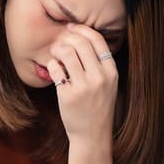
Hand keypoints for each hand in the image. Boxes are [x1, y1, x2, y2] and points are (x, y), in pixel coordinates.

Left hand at [47, 23, 117, 144]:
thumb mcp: (108, 84)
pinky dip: (51, 65)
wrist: (93, 135)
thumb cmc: (98, 107)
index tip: (70, 28)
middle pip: (80, 43)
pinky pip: (55, 69)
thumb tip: (80, 38)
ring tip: (54, 54)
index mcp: (111, 72)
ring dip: (57, 49)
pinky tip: (54, 69)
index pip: (97, 40)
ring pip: (66, 53)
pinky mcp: (68, 95)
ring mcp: (83, 86)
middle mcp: (99, 77)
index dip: (81, 29)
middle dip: (66, 38)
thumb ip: (100, 64)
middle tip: (59, 42)